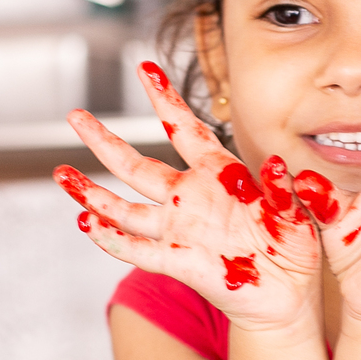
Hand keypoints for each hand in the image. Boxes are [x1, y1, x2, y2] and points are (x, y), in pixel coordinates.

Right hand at [55, 61, 321, 330]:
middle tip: (74, 115)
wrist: (287, 293)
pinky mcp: (179, 262)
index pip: (184, 127)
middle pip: (137, 166)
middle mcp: (190, 198)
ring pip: (126, 210)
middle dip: (104, 141)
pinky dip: (113, 239)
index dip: (164, 98)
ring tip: (62, 174)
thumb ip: (285, 188)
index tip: (145, 66)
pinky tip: (88, 224)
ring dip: (94, 193)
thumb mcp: (298, 210)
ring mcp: (180, 230)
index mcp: (220, 174)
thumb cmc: (294, 245)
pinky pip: (140, 250)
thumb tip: (277, 165)